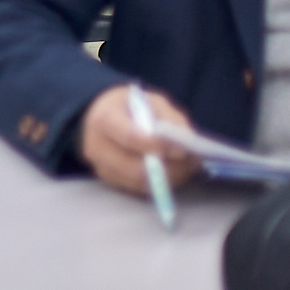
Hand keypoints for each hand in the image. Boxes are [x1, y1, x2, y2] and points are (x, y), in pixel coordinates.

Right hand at [78, 85, 202, 197]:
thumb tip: (187, 139)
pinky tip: (174, 171)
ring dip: (168, 179)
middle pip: (135, 168)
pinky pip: (139, 188)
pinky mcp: (110, 181)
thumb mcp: (149, 100)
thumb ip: (169, 116)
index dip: (157, 146)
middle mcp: (98, 146)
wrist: (98, 116)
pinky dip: (160, 183)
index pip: (130, 137)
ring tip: (187, 167)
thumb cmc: (128, 106)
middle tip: (191, 163)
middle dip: (168, 169)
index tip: (182, 150)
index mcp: (104, 119)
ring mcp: (102, 167)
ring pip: (140, 183)